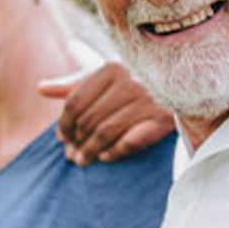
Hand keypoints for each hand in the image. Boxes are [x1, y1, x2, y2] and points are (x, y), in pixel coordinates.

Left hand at [39, 62, 175, 164]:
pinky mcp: (162, 119)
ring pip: (106, 133)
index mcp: (112, 68)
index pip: (75, 102)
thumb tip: (41, 89)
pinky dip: (114, 152)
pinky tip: (105, 157)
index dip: (64, 124)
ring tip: (83, 160)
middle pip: (88, 119)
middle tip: (71, 154)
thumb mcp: (108, 76)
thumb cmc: (139, 79)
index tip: (61, 137)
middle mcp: (130, 81)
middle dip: (76, 141)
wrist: (187, 84)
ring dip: (90, 151)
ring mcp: (148, 100)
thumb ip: (75, 84)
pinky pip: (130, 142)